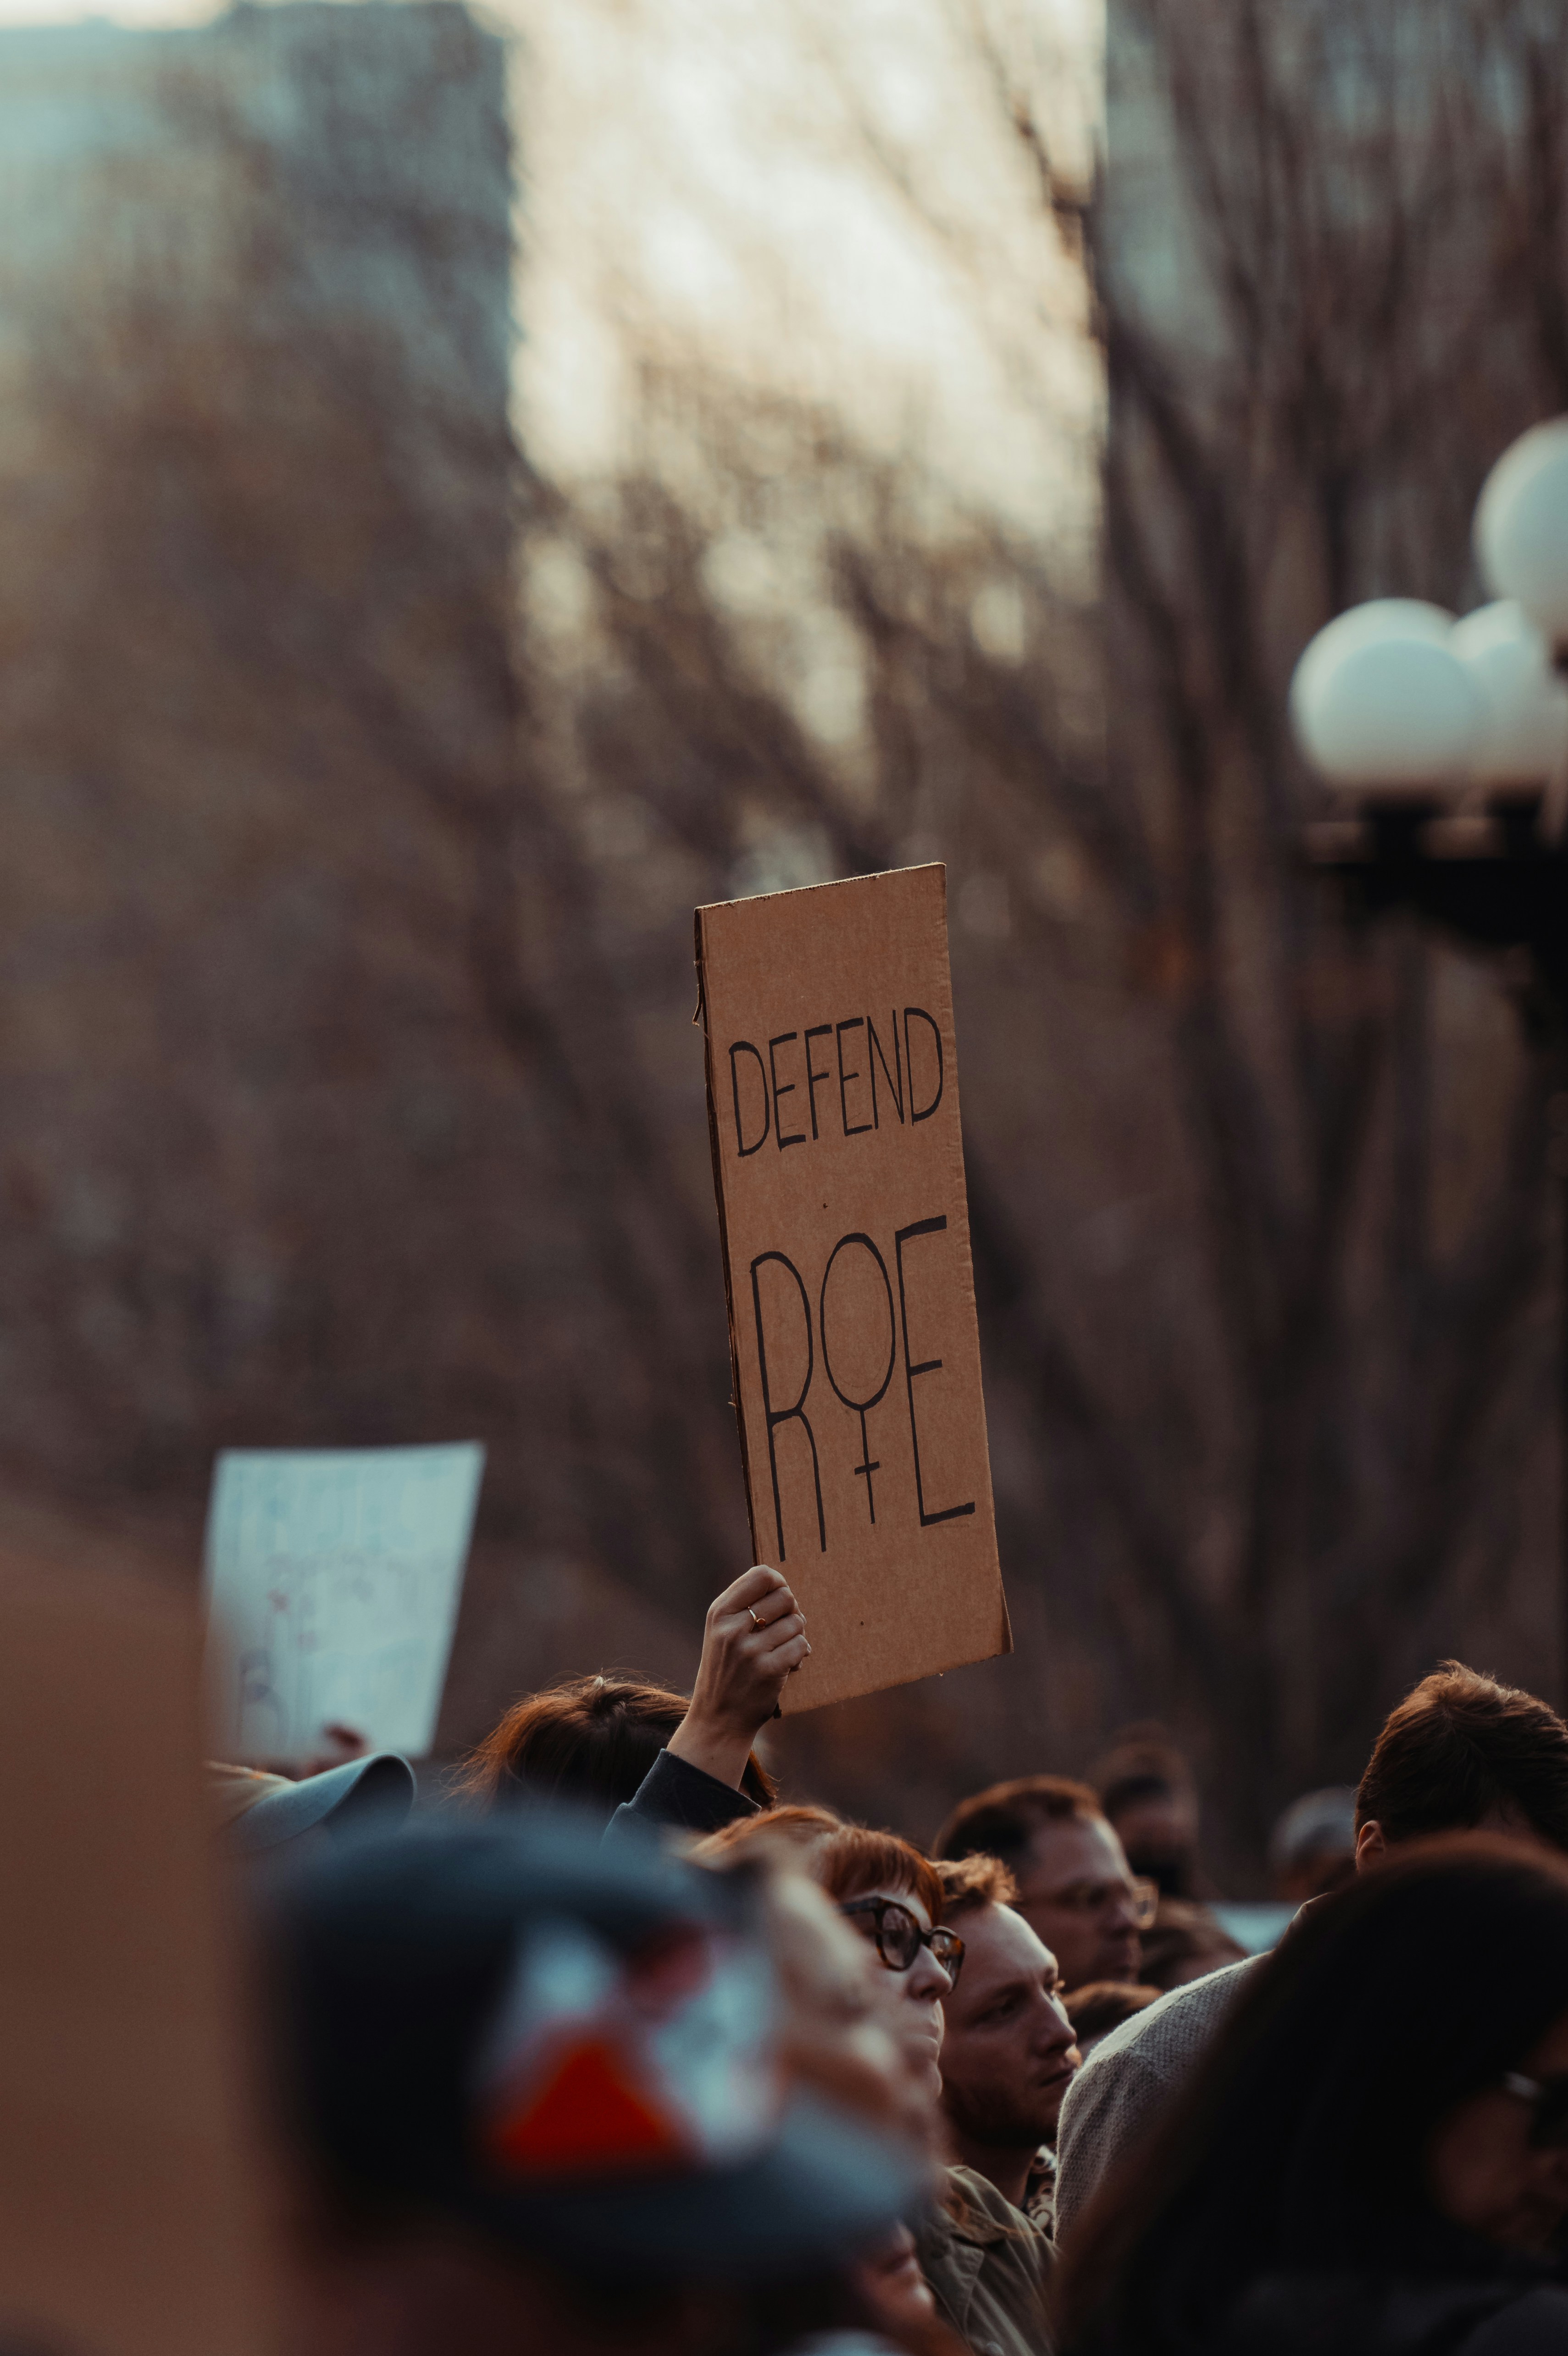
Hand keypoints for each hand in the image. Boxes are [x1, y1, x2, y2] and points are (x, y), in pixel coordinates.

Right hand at [666, 1566, 809, 1789]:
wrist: (717, 1721)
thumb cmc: (725, 1672)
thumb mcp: (721, 1632)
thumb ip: (744, 1606)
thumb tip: (784, 1587)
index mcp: (719, 1612)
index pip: (761, 1575)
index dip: (778, 1583)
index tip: (779, 1599)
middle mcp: (732, 1628)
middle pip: (785, 1596)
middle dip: (791, 1611)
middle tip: (783, 1629)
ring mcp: (750, 1650)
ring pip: (797, 1622)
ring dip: (796, 1635)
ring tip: (782, 1650)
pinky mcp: (768, 1670)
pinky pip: (801, 1645)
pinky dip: (800, 1654)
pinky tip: (789, 1665)